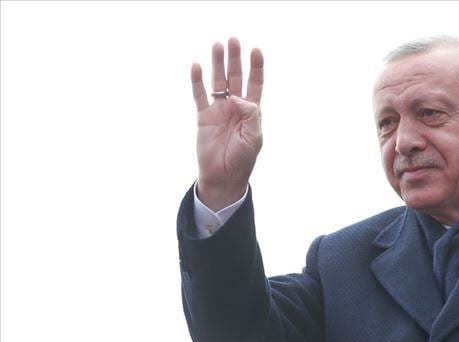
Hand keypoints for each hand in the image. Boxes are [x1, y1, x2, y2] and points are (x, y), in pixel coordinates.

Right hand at [191, 37, 263, 210]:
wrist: (223, 177)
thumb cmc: (242, 160)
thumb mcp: (254, 138)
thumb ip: (250, 115)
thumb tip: (237, 97)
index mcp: (251, 112)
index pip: (254, 84)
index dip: (256, 67)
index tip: (256, 50)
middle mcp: (235, 107)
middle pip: (235, 77)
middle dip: (235, 59)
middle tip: (233, 40)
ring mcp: (218, 110)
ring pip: (217, 81)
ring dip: (217, 64)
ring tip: (217, 45)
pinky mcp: (203, 117)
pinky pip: (199, 95)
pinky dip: (197, 81)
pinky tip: (197, 66)